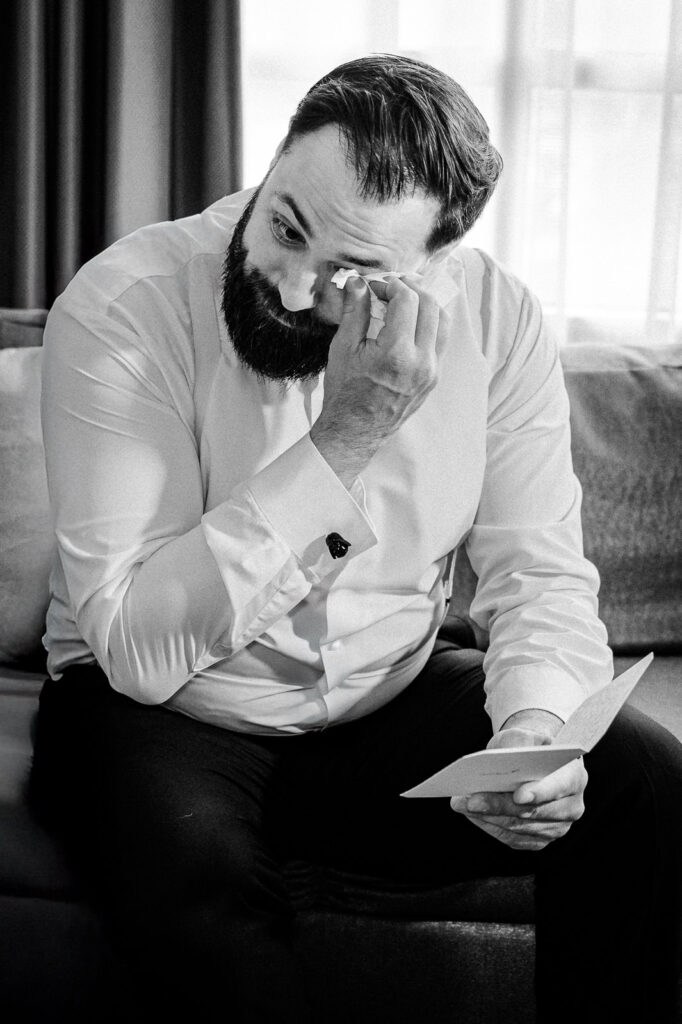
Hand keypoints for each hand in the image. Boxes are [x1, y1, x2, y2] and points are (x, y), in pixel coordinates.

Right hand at [310, 275, 448, 486]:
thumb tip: (358, 282)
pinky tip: (410, 322)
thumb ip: (354, 311)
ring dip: (425, 304)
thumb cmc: (344, 393)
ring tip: (403, 301)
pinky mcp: (433, 378)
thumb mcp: (343, 348)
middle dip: (410, 288)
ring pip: (442, 321)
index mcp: (396, 353)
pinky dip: (429, 323)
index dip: (390, 285)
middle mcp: (421, 362)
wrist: (355, 431)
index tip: (375, 286)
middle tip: (390, 286)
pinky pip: (440, 341)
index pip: (407, 300)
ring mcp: (431, 371)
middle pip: (430, 305)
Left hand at [450, 710, 586, 850]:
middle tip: (471, 799)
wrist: (532, 763)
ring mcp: (557, 827)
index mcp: (574, 776)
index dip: (540, 792)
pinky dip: (490, 826)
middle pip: (534, 812)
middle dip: (499, 806)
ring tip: (463, 804)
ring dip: (488, 817)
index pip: (561, 786)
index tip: (518, 795)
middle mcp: (571, 806)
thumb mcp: (524, 735)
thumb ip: (517, 743)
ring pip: (519, 828)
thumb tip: (499, 759)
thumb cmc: (528, 747)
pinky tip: (473, 813)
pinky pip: (512, 838)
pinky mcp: (539, 840)